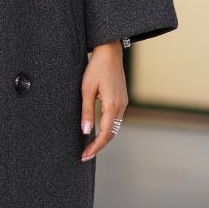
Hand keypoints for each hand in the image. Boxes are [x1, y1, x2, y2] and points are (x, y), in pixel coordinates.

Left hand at [80, 42, 127, 161]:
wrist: (110, 52)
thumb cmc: (96, 68)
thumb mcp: (86, 90)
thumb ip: (86, 111)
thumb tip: (86, 131)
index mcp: (112, 105)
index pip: (105, 133)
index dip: (95, 147)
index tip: (85, 155)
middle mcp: (121, 106)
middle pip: (112, 133)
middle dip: (99, 146)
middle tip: (85, 155)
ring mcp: (123, 102)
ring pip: (115, 127)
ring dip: (103, 138)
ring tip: (89, 146)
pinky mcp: (122, 99)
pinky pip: (116, 119)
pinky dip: (107, 128)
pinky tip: (98, 130)